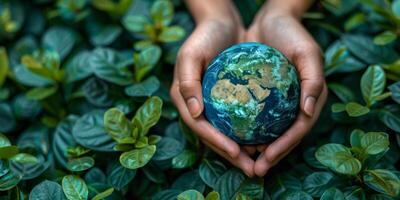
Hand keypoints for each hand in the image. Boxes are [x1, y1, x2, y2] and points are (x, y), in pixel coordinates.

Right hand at [170, 6, 255, 175]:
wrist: (221, 23)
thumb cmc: (204, 36)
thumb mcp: (191, 55)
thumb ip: (188, 83)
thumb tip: (194, 113)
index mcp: (184, 98)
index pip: (198, 126)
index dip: (215, 142)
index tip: (235, 151)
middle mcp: (196, 105)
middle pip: (212, 136)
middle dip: (230, 154)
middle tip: (250, 168)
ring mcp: (211, 105)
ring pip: (225, 133)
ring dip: (240, 149)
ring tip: (259, 161)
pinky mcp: (226, 101)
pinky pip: (236, 121)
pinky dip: (247, 133)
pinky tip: (263, 141)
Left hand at [246, 11, 327, 176]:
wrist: (272, 20)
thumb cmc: (293, 34)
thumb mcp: (308, 53)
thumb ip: (313, 82)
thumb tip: (308, 112)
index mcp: (310, 100)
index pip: (298, 130)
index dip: (284, 147)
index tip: (267, 158)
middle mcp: (295, 105)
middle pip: (283, 137)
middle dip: (270, 155)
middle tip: (253, 169)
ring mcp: (279, 103)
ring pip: (268, 131)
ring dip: (256, 147)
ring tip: (242, 159)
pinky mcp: (263, 97)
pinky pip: (254, 117)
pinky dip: (247, 129)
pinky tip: (233, 137)